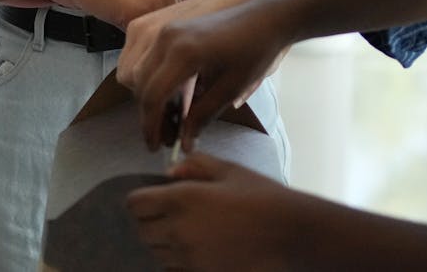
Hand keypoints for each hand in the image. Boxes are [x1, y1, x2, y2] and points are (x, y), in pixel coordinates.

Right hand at [118, 0, 259, 133]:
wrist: (264, 17)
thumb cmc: (254, 51)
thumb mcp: (231, 89)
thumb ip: (203, 116)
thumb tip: (184, 142)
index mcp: (184, 53)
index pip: (153, 95)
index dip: (151, 125)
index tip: (155, 146)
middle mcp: (167, 38)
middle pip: (141, 84)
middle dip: (148, 115)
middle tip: (164, 139)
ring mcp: (166, 30)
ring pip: (140, 72)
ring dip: (149, 98)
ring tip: (170, 121)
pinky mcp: (169, 29)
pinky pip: (149, 59)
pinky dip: (154, 82)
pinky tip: (172, 99)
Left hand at [127, 153, 303, 271]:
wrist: (291, 235)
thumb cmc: (262, 197)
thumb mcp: (229, 170)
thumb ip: (195, 166)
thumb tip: (171, 174)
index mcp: (182, 199)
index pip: (135, 205)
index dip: (140, 200)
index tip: (152, 197)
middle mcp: (179, 231)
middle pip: (142, 231)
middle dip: (149, 221)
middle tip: (167, 214)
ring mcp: (189, 258)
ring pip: (156, 253)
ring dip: (163, 242)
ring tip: (184, 232)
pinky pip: (174, 269)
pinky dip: (177, 261)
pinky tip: (196, 250)